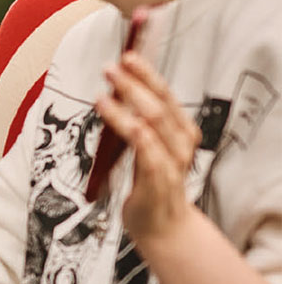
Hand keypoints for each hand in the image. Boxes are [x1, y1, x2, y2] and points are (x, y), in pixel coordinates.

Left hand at [94, 52, 199, 240]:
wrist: (164, 228)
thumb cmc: (152, 183)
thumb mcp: (146, 147)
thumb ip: (136, 123)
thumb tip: (113, 90)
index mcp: (180, 132)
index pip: (165, 95)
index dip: (148, 74)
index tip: (129, 55)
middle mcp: (180, 144)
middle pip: (159, 105)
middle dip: (135, 83)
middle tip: (111, 68)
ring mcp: (172, 162)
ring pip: (152, 124)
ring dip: (126, 104)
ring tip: (102, 93)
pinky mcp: (158, 180)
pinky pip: (146, 151)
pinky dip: (130, 129)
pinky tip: (114, 117)